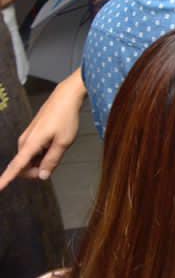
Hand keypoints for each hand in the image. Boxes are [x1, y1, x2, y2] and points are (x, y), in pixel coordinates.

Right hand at [0, 70, 87, 188]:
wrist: (66, 97)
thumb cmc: (66, 118)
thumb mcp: (64, 142)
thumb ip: (52, 160)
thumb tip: (42, 176)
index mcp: (30, 145)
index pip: (16, 166)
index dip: (6, 179)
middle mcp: (24, 142)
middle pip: (24, 167)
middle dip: (36, 171)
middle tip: (54, 163)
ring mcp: (27, 138)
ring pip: (29, 160)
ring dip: (41, 161)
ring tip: (56, 148)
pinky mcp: (31, 135)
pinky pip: (33, 152)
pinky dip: (42, 154)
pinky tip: (53, 144)